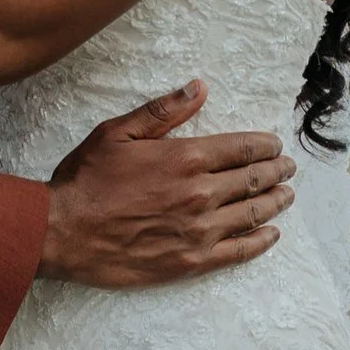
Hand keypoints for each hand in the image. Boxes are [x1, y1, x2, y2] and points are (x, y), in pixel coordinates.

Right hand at [40, 81, 292, 288]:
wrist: (62, 233)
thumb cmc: (86, 180)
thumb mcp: (117, 132)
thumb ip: (162, 111)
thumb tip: (199, 88)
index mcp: (186, 157)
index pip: (244, 148)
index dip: (266, 146)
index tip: (275, 146)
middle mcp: (200, 193)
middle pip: (254, 180)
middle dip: (277, 171)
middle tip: (287, 169)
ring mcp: (199, 230)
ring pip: (252, 214)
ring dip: (275, 203)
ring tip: (286, 195)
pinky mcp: (191, 260)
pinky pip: (239, 251)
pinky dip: (260, 241)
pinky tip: (272, 234)